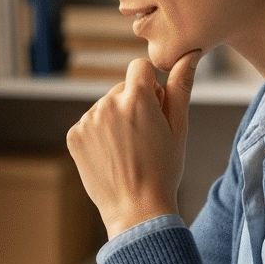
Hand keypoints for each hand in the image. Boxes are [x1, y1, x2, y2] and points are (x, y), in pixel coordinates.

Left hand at [66, 49, 200, 236]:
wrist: (136, 209)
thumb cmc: (164, 169)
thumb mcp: (179, 127)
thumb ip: (181, 86)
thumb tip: (190, 54)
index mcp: (137, 97)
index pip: (140, 67)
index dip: (150, 86)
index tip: (155, 108)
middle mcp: (108, 103)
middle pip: (122, 89)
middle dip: (133, 105)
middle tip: (144, 138)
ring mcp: (87, 120)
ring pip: (105, 107)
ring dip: (115, 121)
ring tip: (128, 150)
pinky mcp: (74, 136)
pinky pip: (89, 124)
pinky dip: (98, 135)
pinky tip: (112, 156)